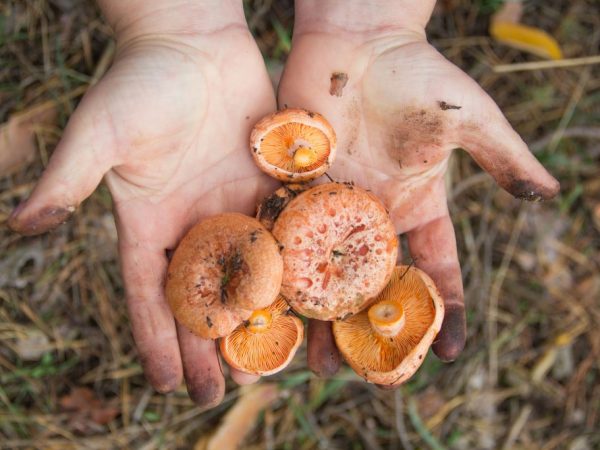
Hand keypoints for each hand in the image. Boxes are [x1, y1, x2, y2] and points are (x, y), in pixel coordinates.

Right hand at [8, 0, 277, 405]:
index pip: (149, 292)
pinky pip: (281, 229)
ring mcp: (231, 203)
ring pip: (246, 271)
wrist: (192, 40)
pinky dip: (294, 263)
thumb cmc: (141, 79)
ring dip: (256, 314)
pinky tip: (309, 296)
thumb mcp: (101, 130)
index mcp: (150, 220)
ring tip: (271, 360)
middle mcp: (191, 220)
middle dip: (207, 343)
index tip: (164, 384)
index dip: (155, 338)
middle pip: (201, 294)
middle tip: (220, 391)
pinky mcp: (265, 182)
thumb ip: (70, 177)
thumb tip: (20, 223)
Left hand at [279, 0, 558, 373]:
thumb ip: (501, 157)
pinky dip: (279, 271)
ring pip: (324, 271)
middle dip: (371, 325)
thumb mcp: (467, 118)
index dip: (445, 308)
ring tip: (312, 360)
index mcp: (417, 204)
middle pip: (374, 281)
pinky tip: (272, 307)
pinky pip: (284, 237)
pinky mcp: (292, 190)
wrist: (357, 39)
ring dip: (319, 314)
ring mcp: (330, 206)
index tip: (449, 350)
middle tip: (364, 370)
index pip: (437, 267)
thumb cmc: (416, 73)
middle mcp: (373, 214)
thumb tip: (549, 193)